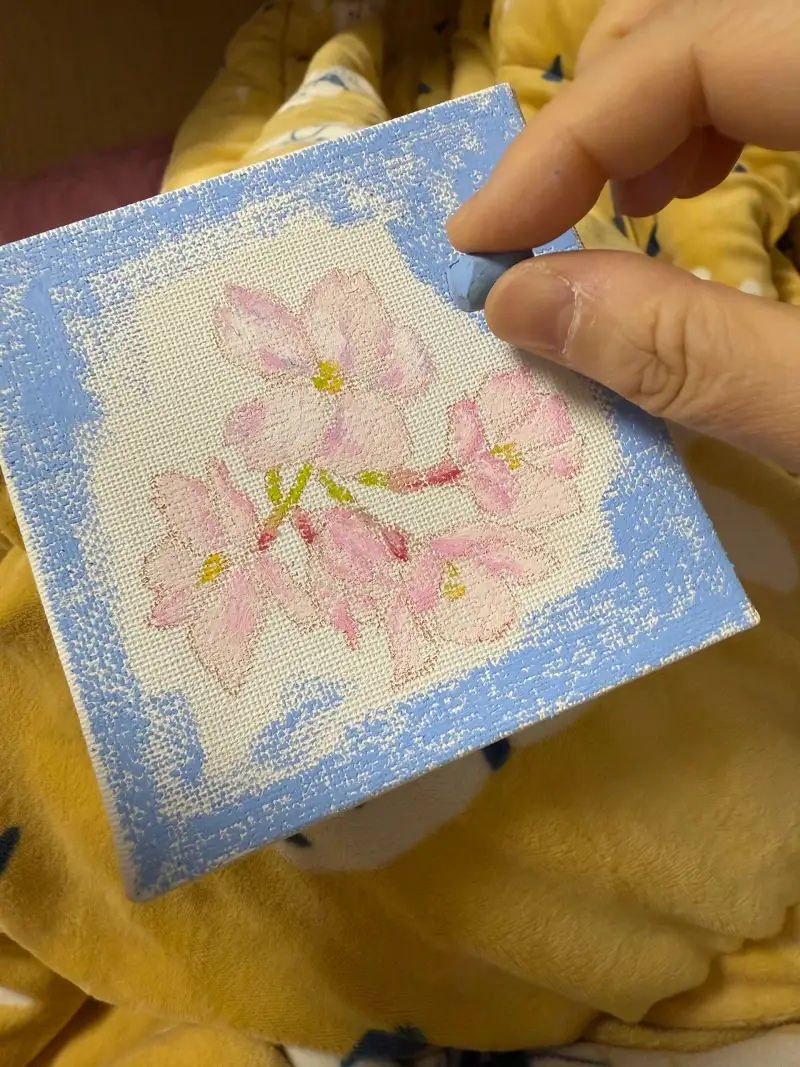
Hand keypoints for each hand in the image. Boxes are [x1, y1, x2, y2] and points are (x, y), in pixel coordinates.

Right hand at [448, 0, 799, 468]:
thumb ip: (684, 351)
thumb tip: (518, 305)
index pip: (693, 50)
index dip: (564, 136)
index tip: (480, 238)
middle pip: (705, 15)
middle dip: (595, 112)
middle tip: (538, 222)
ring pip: (737, 37)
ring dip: (649, 118)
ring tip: (616, 213)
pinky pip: (775, 78)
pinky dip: (711, 127)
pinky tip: (688, 197)